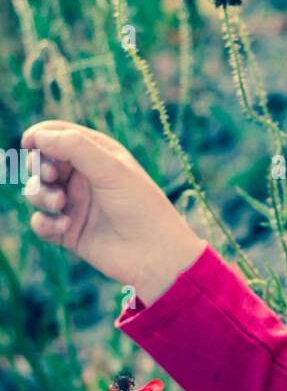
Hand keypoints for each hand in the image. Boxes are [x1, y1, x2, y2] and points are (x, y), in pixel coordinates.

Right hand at [20, 119, 205, 303]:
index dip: (40, 136)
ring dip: (41, 195)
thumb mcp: (110, 169)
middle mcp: (85, 178)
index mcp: (98, 155)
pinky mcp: (69, 232)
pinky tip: (64, 227)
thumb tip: (38, 136)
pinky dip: (45, 224)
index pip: (60, 135)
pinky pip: (41, 223)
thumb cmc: (140, 206)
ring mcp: (76, 205)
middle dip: (39, 167)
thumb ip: (74, 147)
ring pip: (37, 192)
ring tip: (60, 204)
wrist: (155, 255)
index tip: (28, 143)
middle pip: (43, 163)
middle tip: (52, 176)